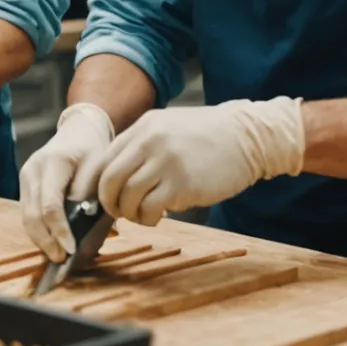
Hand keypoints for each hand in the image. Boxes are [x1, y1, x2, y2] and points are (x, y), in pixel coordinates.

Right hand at [19, 103, 115, 261]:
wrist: (79, 129)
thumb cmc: (92, 148)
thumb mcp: (98, 167)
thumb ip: (88, 196)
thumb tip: (79, 226)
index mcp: (53, 162)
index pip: (50, 205)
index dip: (59, 231)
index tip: (70, 249)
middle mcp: (33, 170)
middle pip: (32, 215)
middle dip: (46, 241)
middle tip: (61, 259)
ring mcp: (26, 178)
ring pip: (27, 217)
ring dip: (41, 239)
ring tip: (57, 255)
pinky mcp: (26, 185)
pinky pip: (29, 213)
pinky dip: (40, 230)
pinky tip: (53, 242)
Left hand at [84, 97, 304, 226]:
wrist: (249, 138)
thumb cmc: (210, 137)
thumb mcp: (170, 127)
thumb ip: (143, 145)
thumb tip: (117, 175)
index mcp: (144, 127)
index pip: (104, 159)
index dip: (97, 184)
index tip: (102, 198)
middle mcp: (150, 142)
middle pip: (110, 180)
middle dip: (109, 202)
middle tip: (118, 212)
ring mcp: (165, 163)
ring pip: (128, 197)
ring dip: (130, 213)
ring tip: (143, 215)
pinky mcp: (182, 184)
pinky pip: (150, 209)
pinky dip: (148, 218)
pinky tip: (159, 217)